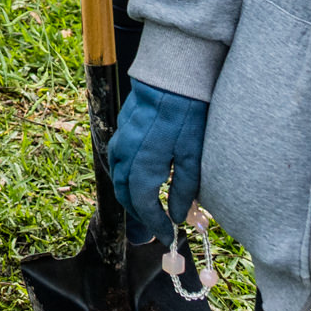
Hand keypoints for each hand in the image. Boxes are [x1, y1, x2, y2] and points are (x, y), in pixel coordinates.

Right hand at [105, 78, 209, 241]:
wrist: (172, 75)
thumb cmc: (186, 115)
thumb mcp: (193, 157)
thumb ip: (184, 190)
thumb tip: (179, 217)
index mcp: (142, 168)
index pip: (144, 206)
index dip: (156, 224)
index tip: (169, 236)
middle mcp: (124, 157)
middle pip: (125, 194)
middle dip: (140, 214)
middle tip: (157, 226)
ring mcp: (120, 140)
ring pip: (118, 176)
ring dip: (130, 195)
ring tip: (148, 205)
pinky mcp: (122, 127)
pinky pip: (118, 158)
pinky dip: (127, 174)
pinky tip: (141, 174)